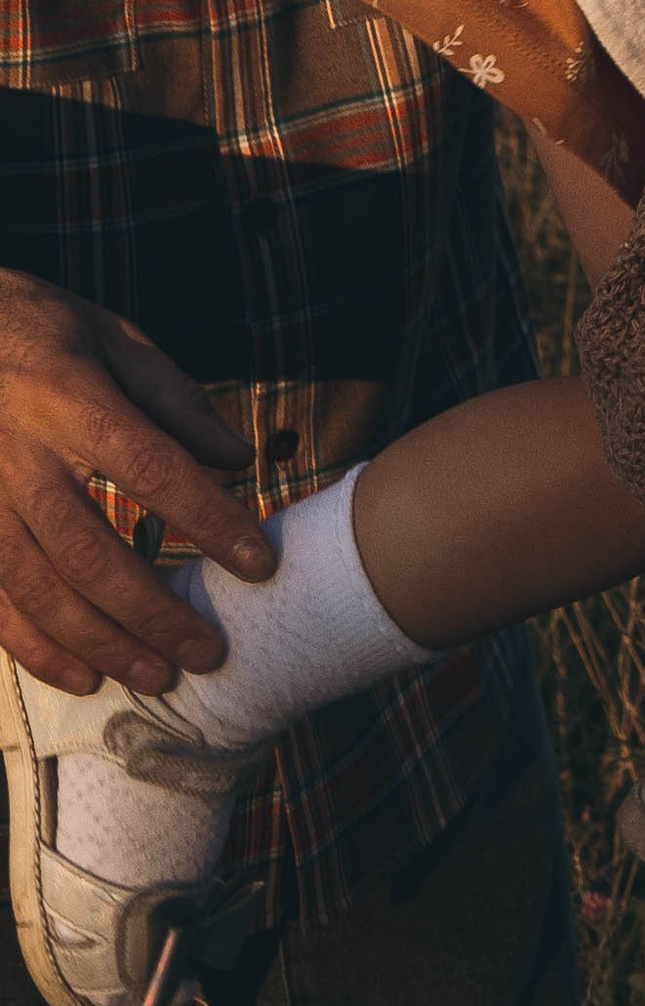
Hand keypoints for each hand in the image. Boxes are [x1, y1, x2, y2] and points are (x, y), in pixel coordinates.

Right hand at [0, 270, 273, 696]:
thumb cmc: (41, 330)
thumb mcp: (113, 337)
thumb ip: (175, 399)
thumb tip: (238, 458)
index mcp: (70, 397)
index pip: (154, 470)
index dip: (209, 521)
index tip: (260, 562)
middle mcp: (19, 456)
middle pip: (93, 553)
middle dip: (155, 611)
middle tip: (209, 651)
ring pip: (42, 592)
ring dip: (102, 644)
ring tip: (159, 675)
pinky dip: (38, 649)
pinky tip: (82, 675)